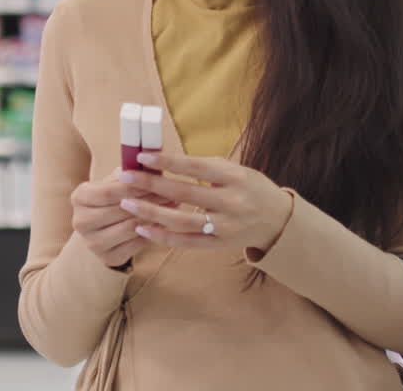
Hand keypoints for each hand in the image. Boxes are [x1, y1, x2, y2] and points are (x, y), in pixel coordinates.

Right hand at [70, 169, 174, 267]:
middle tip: (171, 192)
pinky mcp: (108, 258)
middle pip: (119, 209)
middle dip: (148, 200)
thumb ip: (130, 171)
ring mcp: (92, 242)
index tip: (157, 179)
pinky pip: (135, 244)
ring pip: (129, 228)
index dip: (134, 186)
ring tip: (173, 205)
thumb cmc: (114, 199)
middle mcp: (81, 221)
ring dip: (154, 216)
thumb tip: (153, 158)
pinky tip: (165, 222)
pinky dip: (152, 232)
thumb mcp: (116, 182)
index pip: (108, 191)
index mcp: (79, 197)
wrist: (104, 230)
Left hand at [118, 152, 293, 251]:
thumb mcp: (235, 170)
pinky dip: (163, 237)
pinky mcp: (219, 245)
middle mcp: (231, 202)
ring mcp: (225, 226)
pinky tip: (142, 228)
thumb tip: (165, 160)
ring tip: (127, 203)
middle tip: (125, 178)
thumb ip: (204, 167)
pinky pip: (186, 242)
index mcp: (234, 178)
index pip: (195, 167)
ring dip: (151, 212)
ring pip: (182, 221)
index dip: (167, 162)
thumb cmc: (250, 188)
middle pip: (184, 194)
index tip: (142, 157)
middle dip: (151, 185)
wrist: (277, 220)